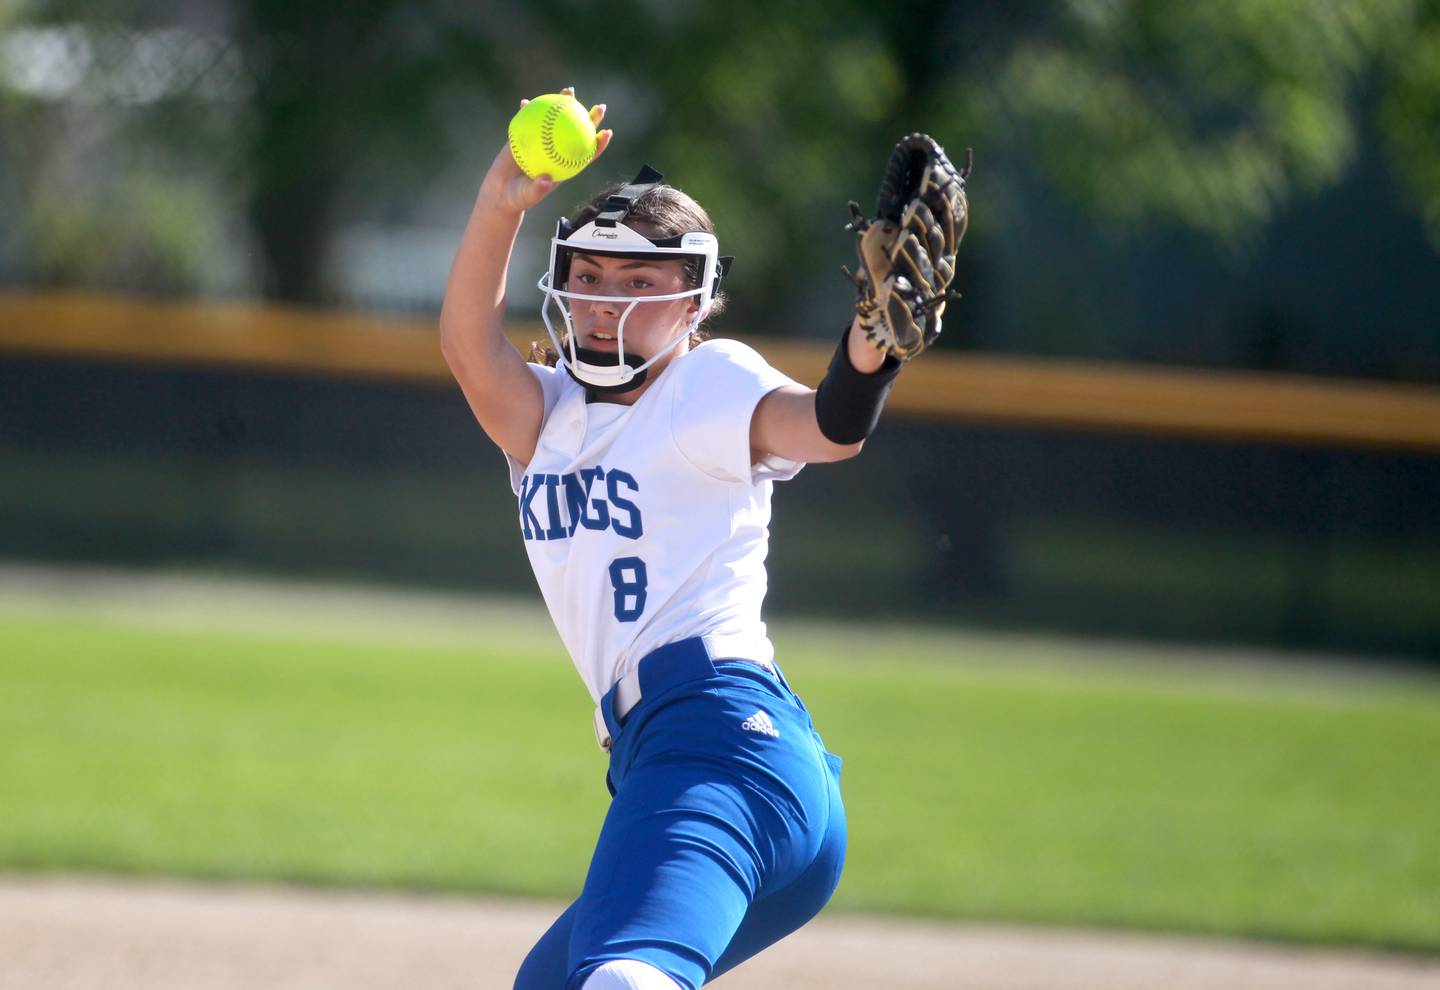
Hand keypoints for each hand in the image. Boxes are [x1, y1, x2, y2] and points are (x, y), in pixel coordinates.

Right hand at [479, 87, 611, 215]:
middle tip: (600, 107)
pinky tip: (525, 102)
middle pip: (579, 132)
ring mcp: (543, 141)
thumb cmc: (518, 197)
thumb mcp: (527, 196)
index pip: (587, 154)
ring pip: (557, 120)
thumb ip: (537, 189)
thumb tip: (545, 181)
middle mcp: (557, 150)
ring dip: (563, 104)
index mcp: (565, 165)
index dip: (599, 144)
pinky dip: (527, 110)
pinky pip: (528, 119)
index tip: (607, 132)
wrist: (502, 191)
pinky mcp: (526, 135)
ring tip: (568, 89)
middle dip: (591, 118)